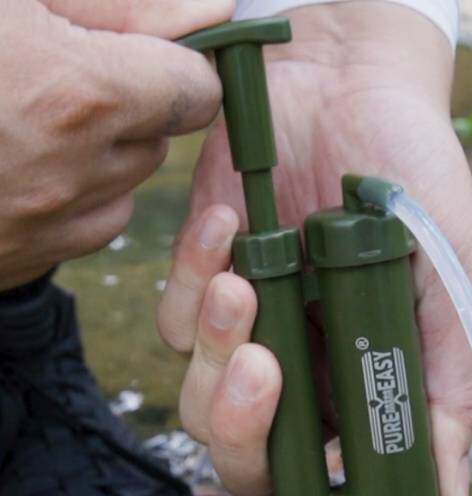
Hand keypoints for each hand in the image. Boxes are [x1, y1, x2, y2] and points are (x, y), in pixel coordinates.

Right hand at [0, 0, 231, 290]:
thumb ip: (120, 5)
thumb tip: (216, 11)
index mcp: (78, 97)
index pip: (198, 91)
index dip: (177, 65)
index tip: (149, 51)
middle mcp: (74, 174)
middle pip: (159, 142)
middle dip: (131, 108)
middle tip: (66, 79)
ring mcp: (45, 226)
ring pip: (124, 189)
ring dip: (100, 158)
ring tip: (32, 120)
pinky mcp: (21, 259)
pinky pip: (85, 228)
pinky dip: (71, 200)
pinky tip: (19, 165)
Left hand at [159, 3, 471, 495]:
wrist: (359, 91)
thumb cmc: (424, 191)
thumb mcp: (461, 293)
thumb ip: (450, 392)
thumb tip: (448, 495)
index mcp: (374, 393)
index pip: (352, 493)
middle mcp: (312, 382)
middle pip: (256, 466)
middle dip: (250, 434)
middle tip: (269, 370)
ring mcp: (257, 339)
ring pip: (203, 405)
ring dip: (217, 353)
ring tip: (246, 281)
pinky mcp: (209, 288)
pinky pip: (175, 322)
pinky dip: (195, 280)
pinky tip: (231, 225)